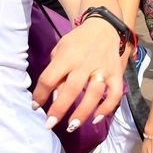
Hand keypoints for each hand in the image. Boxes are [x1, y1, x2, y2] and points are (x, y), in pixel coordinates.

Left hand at [33, 16, 124, 131]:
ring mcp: (102, 69)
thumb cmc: (77, 42)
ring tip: (72, 126)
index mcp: (67, 56)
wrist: (104, 27)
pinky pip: (114, 94)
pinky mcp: (116, 74)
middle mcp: (85, 63)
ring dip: (83, 112)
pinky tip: (97, 118)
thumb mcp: (60, 50)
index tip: (35, 106)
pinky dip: (107, 108)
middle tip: (49, 124)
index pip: (50, 78)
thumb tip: (52, 98)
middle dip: (59, 109)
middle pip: (71, 89)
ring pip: (94, 94)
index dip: (40, 94)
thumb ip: (56, 72)